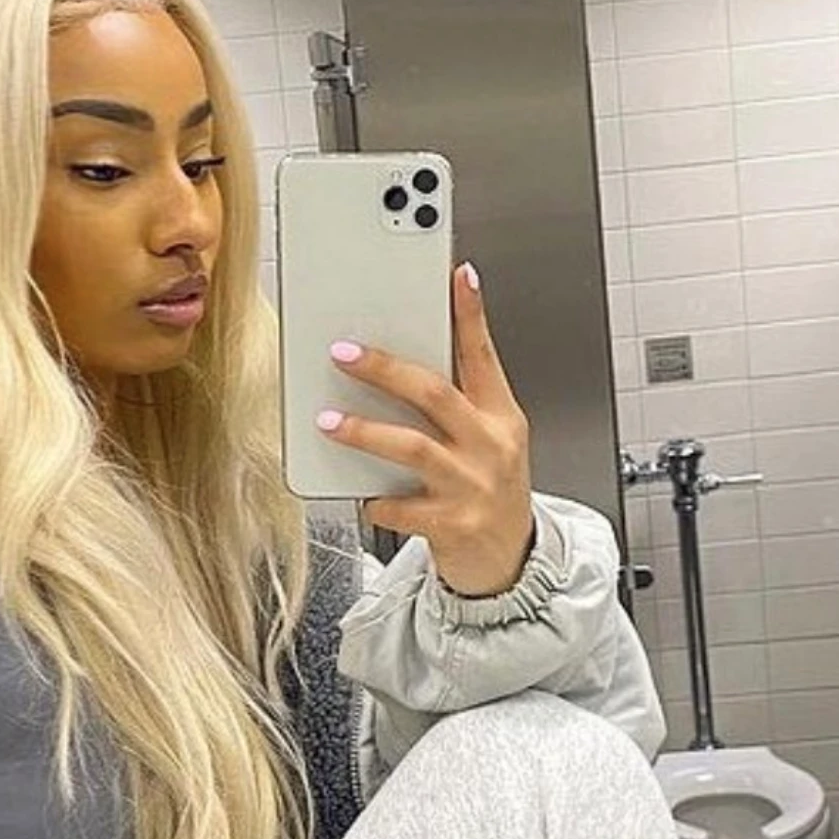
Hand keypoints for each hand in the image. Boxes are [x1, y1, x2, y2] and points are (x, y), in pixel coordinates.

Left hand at [317, 262, 535, 597]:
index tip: (458, 275)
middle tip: (344, 353)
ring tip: (329, 421)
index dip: (471, 314)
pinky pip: (403, 506)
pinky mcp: (454, 525)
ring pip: (413, 447)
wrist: (510, 562)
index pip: (484, 356)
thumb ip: (457, 403)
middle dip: (385, 368)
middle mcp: (490, 447)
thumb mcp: (489, 441)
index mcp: (500, 417)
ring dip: (365, 432)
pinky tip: (361, 493)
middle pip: (435, 394)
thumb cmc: (489, 494)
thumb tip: (401, 361)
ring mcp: (473, 486)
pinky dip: (376, 499)